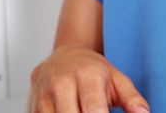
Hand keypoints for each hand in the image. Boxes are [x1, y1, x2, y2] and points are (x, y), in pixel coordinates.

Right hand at [28, 44, 149, 112]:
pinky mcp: (33, 106)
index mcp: (87, 76)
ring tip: (81, 111)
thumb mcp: (117, 80)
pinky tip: (71, 112)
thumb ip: (132, 98)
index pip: (94, 111)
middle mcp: (62, 84)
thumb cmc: (93, 71)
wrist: (62, 58)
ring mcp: (44, 95)